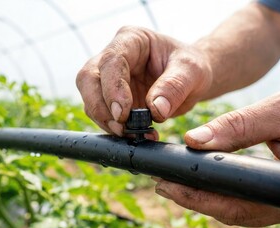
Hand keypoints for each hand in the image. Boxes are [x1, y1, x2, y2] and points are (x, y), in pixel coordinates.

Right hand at [76, 26, 212, 135]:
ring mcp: (109, 78)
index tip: (123, 113)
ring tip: (131, 135)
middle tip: (121, 128)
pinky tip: (132, 135)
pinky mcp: (111, 99)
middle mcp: (114, 56)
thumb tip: (156, 110)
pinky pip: (101, 114)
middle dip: (100, 106)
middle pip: (88, 79)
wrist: (190, 80)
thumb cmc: (190, 67)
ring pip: (89, 98)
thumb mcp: (191, 71)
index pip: (111, 60)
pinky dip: (113, 128)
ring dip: (105, 121)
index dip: (113, 87)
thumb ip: (174, 87)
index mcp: (131, 40)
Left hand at [154, 86, 279, 225]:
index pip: (234, 201)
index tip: (166, 184)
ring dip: (206, 199)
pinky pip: (249, 202)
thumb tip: (195, 139)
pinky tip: (206, 182)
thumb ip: (238, 126)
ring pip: (240, 210)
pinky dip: (223, 193)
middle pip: (232, 211)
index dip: (196, 196)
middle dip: (194, 200)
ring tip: (177, 184)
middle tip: (163, 186)